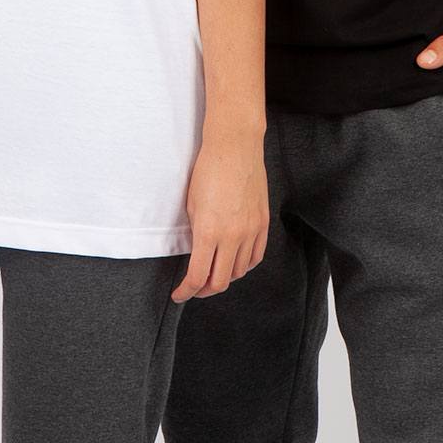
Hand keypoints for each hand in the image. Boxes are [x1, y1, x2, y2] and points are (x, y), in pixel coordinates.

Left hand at [171, 130, 268, 302]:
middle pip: (221, 281)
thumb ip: (196, 234)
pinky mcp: (263, 222)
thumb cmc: (208, 170)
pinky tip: (236, 264)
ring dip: (226, 278)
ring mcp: (251, 230)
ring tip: (214, 274)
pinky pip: (256, 256)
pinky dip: (245, 266)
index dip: (186, 292)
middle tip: (195, 289)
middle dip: (204, 291)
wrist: (235, 147)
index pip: (198, 276)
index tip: (179, 294)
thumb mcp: (192, 205)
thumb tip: (197, 254)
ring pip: (240, 271)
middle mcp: (233, 236)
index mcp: (209, 232)